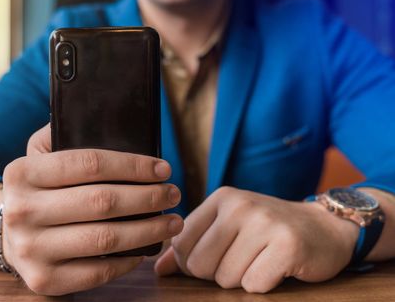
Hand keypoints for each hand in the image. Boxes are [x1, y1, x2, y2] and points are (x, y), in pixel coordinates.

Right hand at [1, 124, 183, 295]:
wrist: (10, 235)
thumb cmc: (39, 190)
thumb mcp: (40, 155)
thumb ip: (66, 134)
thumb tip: (113, 121)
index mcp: (22, 172)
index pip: (90, 164)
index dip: (134, 166)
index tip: (163, 169)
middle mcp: (21, 211)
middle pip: (102, 202)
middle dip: (148, 197)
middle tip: (173, 194)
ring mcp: (31, 249)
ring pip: (105, 238)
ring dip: (149, 230)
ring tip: (172, 222)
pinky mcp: (44, 279)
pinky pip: (98, 271)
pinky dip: (128, 260)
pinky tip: (144, 249)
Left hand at [154, 186, 358, 292]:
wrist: (324, 227)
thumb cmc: (268, 230)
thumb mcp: (228, 227)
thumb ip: (191, 245)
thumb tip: (159, 268)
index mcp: (221, 198)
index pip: (181, 243)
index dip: (191, 262)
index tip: (215, 257)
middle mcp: (240, 205)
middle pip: (199, 264)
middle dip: (217, 273)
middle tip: (242, 260)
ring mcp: (264, 223)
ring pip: (225, 278)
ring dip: (242, 280)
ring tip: (260, 261)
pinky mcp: (287, 246)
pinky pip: (254, 285)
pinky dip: (263, 284)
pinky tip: (275, 268)